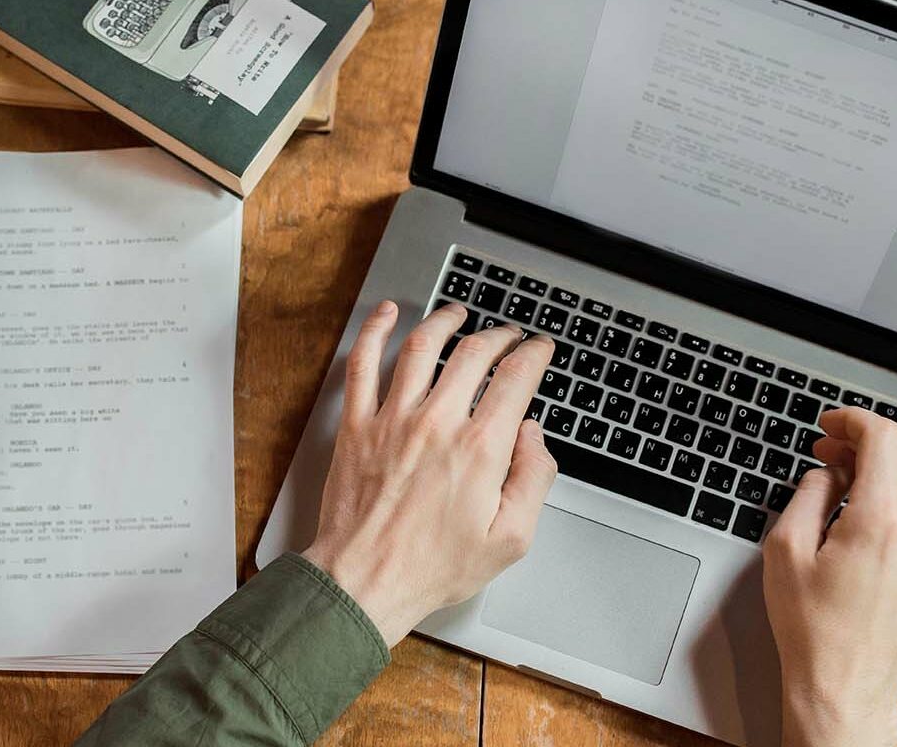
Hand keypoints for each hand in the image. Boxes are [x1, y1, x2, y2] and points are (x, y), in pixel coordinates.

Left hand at [302, 301, 558, 646]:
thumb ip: (533, 480)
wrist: (365, 582)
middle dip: (499, 336)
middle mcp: (437, 424)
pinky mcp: (358, 427)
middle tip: (507, 336)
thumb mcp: (511, 539)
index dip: (534, 355)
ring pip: (421, 347)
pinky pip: (362, 364)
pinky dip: (374, 331)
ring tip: (458, 314)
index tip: (539, 350)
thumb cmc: (433, 567)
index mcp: (480, 449)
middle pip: (474, 353)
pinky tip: (386, 314)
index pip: (516, 378)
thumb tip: (533, 436)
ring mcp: (393, 420)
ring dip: (445, 321)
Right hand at [762, 408, 896, 746]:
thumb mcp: (786, 550)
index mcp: (880, 521)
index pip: (883, 439)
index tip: (830, 426)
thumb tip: (828, 470)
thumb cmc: (813, 630)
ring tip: (864, 474)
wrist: (844, 685)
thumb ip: (808, 495)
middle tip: (832, 451)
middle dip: (867, 439)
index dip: (853, 420)